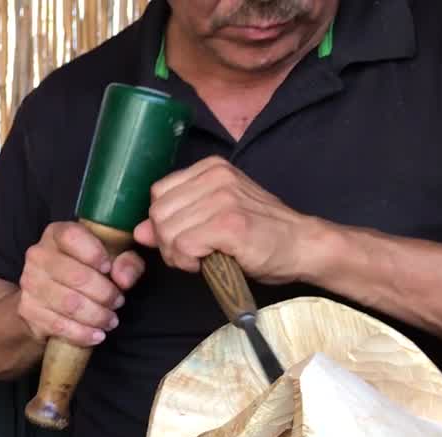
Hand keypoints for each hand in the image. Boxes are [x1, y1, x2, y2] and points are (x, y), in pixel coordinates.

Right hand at [17, 221, 145, 346]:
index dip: (94, 253)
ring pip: (69, 304)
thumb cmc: (85, 271)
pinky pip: (59, 325)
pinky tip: (96, 334)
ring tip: (110, 320)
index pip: (72, 237)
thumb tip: (123, 278)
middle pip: (76, 276)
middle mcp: (38, 255)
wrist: (47, 296)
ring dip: (96, 316)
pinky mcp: (28, 309)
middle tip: (118, 302)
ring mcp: (30, 283)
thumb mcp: (112, 259)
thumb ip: (127, 261)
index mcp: (56, 234)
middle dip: (104, 293)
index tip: (109, 269)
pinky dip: (82, 333)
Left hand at [133, 156, 329, 283]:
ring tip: (202, 258)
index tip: (184, 237)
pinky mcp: (229, 224)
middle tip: (191, 255)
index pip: (159, 193)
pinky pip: (182, 246)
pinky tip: (207, 263)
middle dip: (167, 242)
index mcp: (211, 169)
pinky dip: (188, 262)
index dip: (164, 222)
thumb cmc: (260, 234)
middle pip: (158, 213)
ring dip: (177, 255)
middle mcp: (216, 177)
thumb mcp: (214, 217)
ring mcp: (223, 199)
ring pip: (166, 231)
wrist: (303, 245)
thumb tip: (138, 231)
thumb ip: (177, 218)